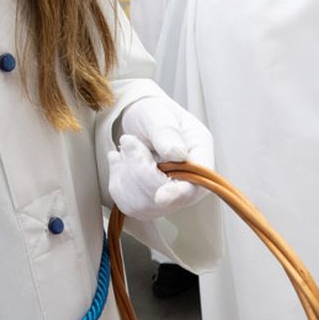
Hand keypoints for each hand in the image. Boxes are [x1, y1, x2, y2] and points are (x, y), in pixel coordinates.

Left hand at [107, 96, 214, 221]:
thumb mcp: (157, 113)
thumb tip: (177, 153)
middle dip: (139, 171)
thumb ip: (166, 132)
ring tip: (126, 149)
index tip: (160, 196)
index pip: (197, 184)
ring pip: (145, 206)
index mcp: (200, 155)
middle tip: (129, 141)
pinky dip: (118, 183)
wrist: (138, 122)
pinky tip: (120, 163)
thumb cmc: (153, 114)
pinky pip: (129, 206)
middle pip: (167, 199)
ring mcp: (171, 195)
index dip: (178, 194)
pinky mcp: (150, 204)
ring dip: (126, 176)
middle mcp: (191, 181)